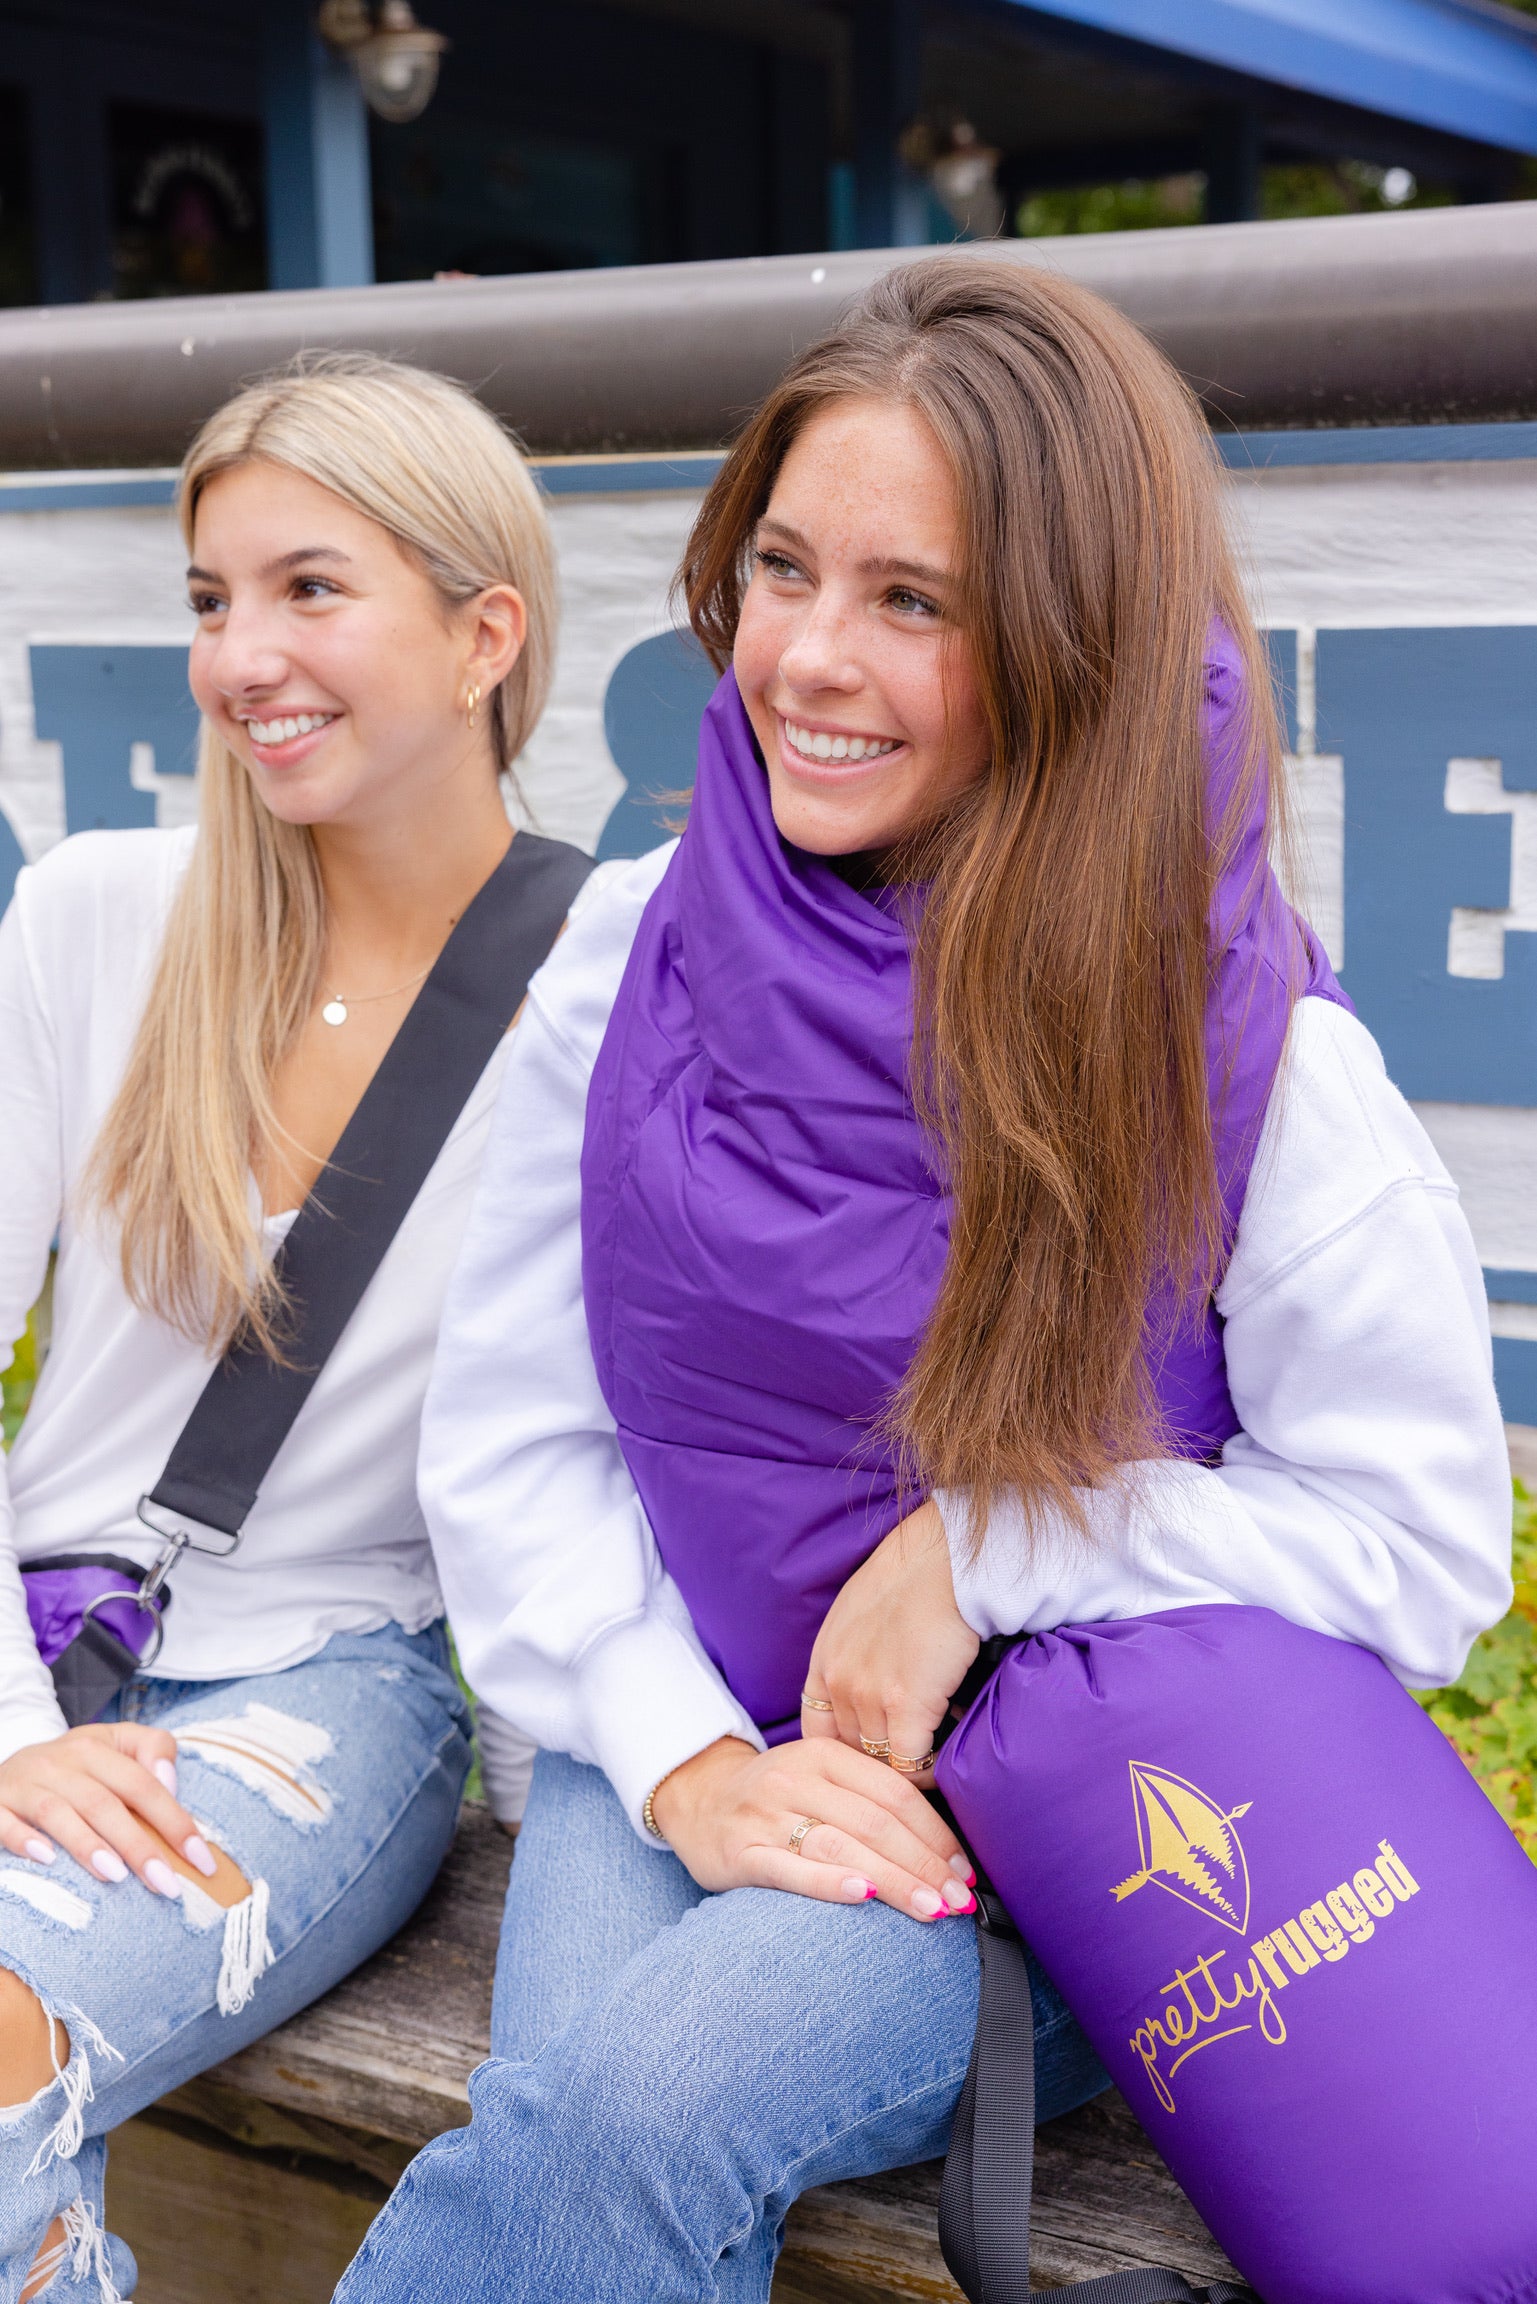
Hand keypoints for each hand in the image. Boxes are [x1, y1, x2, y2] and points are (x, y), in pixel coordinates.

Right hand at [0, 1725, 217, 1893]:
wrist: (6, 1765)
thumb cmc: (75, 1764)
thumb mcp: (114, 1743)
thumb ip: (151, 1750)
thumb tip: (171, 1784)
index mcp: (96, 1747)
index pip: (143, 1783)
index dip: (175, 1821)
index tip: (201, 1860)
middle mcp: (60, 1763)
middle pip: (105, 1803)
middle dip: (139, 1845)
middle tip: (166, 1884)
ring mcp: (25, 1784)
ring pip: (57, 1813)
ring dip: (87, 1845)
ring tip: (116, 1877)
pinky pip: (6, 1823)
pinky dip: (25, 1840)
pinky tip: (46, 1859)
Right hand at [649, 1735, 975, 1922]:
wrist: (697, 1800)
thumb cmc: (776, 1799)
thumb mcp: (820, 1777)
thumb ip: (869, 1796)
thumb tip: (943, 1843)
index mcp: (824, 1753)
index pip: (894, 1792)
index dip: (935, 1833)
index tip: (965, 1870)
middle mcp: (796, 1778)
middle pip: (874, 1822)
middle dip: (924, 1864)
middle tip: (958, 1900)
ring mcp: (766, 1815)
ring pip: (841, 1846)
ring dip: (893, 1880)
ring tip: (930, 1909)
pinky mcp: (740, 1852)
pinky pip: (789, 1868)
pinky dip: (828, 1882)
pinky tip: (862, 1896)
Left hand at [800, 1500, 979, 1783]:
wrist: (942, 1562)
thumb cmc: (912, 1579)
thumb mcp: (857, 1615)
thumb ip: (852, 1656)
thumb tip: (873, 1688)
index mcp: (823, 1661)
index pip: (817, 1733)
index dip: (845, 1751)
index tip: (873, 1754)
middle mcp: (838, 1682)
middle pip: (851, 1752)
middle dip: (878, 1761)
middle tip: (911, 1760)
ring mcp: (868, 1696)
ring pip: (881, 1762)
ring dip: (907, 1767)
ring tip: (933, 1757)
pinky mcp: (906, 1705)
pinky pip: (910, 1764)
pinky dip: (928, 1770)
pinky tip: (945, 1755)